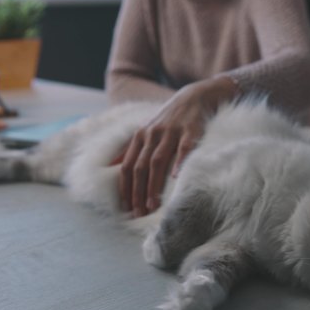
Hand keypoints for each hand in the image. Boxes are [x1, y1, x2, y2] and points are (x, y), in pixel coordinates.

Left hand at [117, 76, 237, 216]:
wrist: (196, 96)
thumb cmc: (171, 119)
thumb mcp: (148, 130)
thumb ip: (131, 147)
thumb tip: (113, 165)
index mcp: (141, 136)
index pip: (128, 166)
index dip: (125, 187)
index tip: (126, 207)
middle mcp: (153, 133)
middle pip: (140, 166)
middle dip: (137, 191)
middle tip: (139, 212)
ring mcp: (172, 131)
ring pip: (158, 161)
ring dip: (153, 184)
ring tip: (153, 205)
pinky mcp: (191, 130)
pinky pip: (184, 148)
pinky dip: (179, 162)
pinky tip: (176, 177)